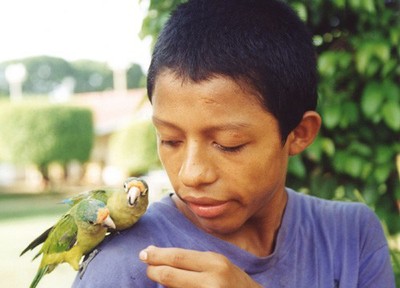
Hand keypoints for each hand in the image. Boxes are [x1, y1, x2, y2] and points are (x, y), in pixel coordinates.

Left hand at [139, 245, 262, 287]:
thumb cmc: (234, 282)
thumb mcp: (218, 265)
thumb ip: (195, 262)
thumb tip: (162, 258)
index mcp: (215, 263)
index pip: (178, 258)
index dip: (157, 255)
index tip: (144, 253)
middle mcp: (212, 281)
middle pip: (171, 275)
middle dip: (153, 270)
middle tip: (147, 268)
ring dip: (163, 285)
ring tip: (159, 277)